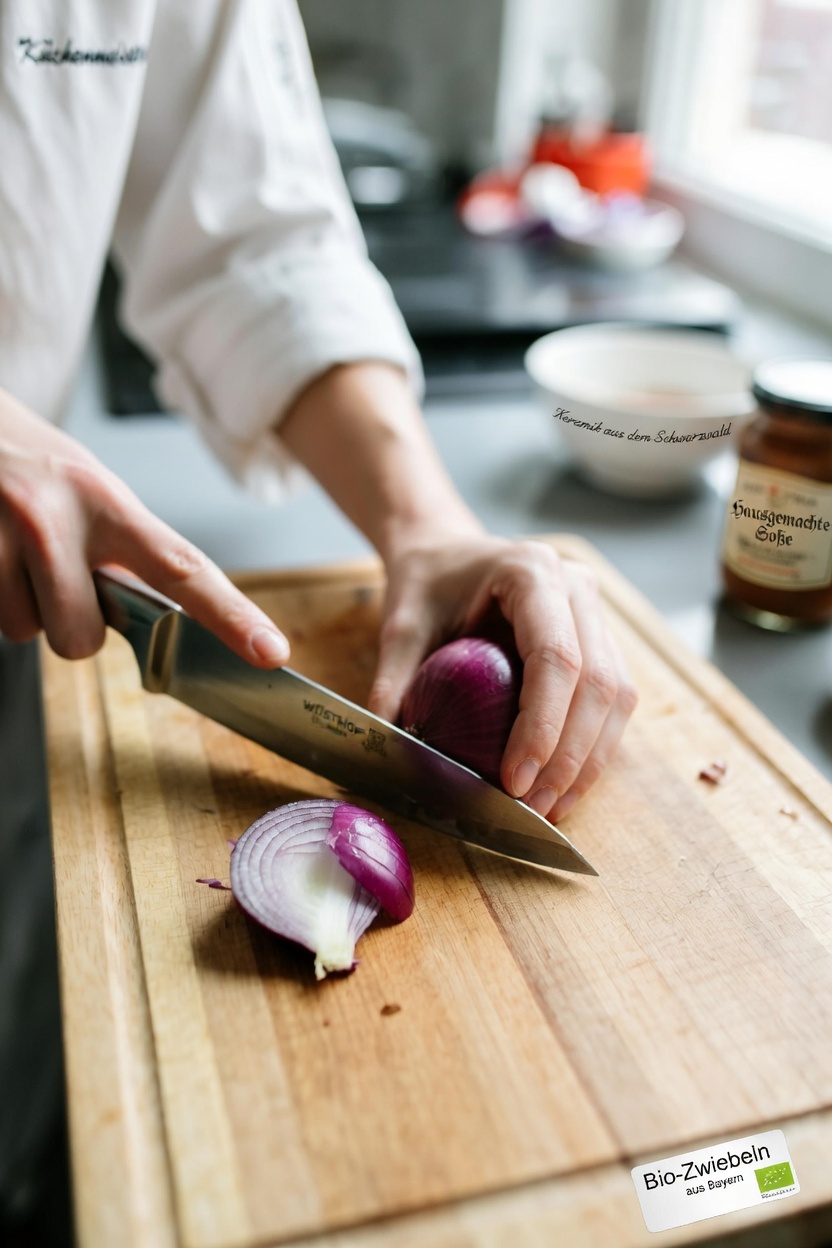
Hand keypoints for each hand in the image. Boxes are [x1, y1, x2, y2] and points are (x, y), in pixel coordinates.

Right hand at [0, 391, 289, 664]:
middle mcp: (56, 516)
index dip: (231, 616)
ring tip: (12, 551)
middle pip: (82, 637)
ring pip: (29, 632)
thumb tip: (163, 618)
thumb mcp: (89, 488)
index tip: (270, 652)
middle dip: (69, 621)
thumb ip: (124, 548)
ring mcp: (2, 534)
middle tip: (51, 570)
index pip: (181, 569)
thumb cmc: (28, 461)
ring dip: (23, 606)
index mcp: (106, 501)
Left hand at [369, 534, 636, 822]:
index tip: (515, 781)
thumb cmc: (425, 585)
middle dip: (569, 756)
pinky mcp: (600, 640)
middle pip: (600, 684)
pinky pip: (612, 701)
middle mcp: (578, 587)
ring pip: (617, 697)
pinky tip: (562, 786)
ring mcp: (596, 613)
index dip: (543, 726)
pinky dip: (591, 748)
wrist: (445, 554)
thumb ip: (394, 682)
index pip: (557, 657)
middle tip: (532, 807)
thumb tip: (391, 747)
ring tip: (550, 807)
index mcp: (532, 571)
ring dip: (588, 761)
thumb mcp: (399, 627)